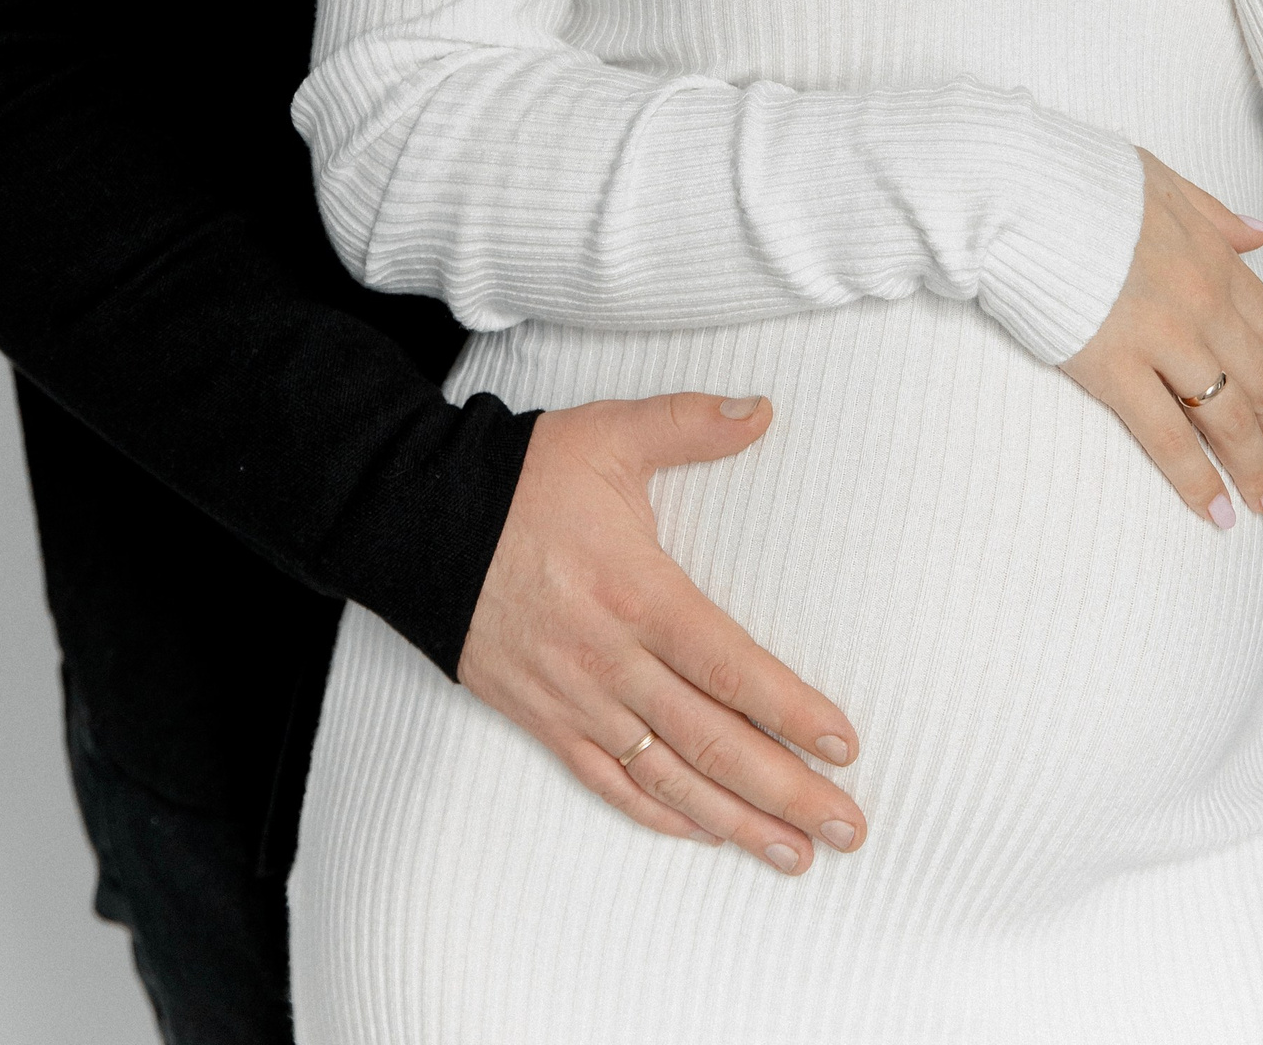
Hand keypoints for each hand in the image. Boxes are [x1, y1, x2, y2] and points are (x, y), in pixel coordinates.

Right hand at [459, 391, 865, 871]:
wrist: (415, 522)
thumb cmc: (520, 478)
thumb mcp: (608, 433)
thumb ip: (690, 423)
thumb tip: (762, 410)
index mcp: (637, 591)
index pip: (731, 668)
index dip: (792, 712)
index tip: (845, 744)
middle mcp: (610, 659)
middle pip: (711, 741)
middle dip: (785, 790)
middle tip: (846, 827)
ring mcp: (574, 697)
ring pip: (667, 777)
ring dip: (735, 821)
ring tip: (793, 853)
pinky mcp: (542, 716)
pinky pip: (608, 781)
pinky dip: (659, 814)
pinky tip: (703, 832)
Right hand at [1061, 152, 1262, 525]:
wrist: (1015, 185)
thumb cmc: (1077, 178)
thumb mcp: (1162, 180)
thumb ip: (1217, 216)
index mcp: (1212, 257)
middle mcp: (1201, 301)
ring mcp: (1161, 336)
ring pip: (1227, 417)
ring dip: (1254, 469)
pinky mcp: (1113, 365)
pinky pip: (1167, 437)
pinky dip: (1197, 481)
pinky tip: (1216, 512)